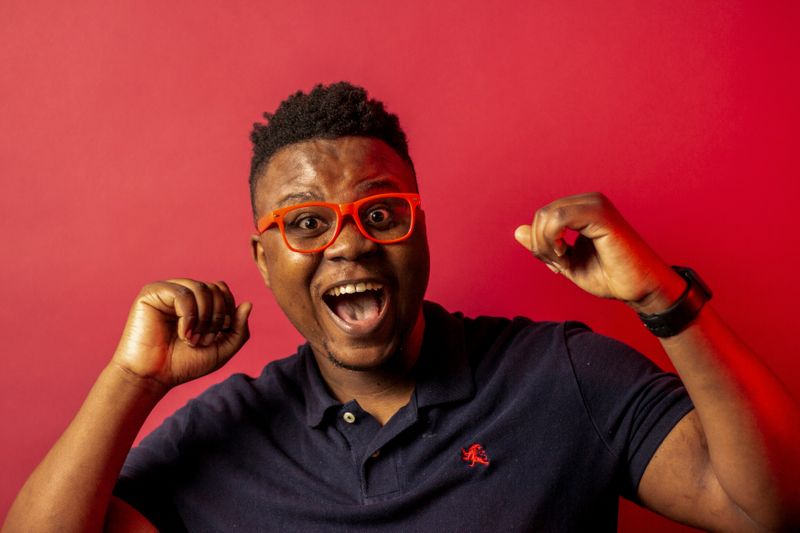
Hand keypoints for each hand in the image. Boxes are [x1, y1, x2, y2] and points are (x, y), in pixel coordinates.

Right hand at [112, 279, 251, 389]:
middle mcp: (183, 293)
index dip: (227, 311)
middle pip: (215, 288)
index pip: (222, 290)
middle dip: (216, 317)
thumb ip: (239, 329)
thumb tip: (248, 303)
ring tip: (192, 340)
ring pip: (202, 288)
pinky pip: (183, 294)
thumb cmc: (184, 364)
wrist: (153, 377)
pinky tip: (182, 334)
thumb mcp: (222, 349)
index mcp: (198, 302)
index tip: (218, 335)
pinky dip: (189, 316)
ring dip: (203, 319)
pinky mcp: (152, 293)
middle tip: (203, 340)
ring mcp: (167, 291)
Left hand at [514, 192, 684, 312]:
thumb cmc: (609, 276)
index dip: (539, 241)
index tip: (555, 263)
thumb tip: (518, 231)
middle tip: (557, 265)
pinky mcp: (601, 215)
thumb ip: (544, 245)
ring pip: (548, 215)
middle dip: (540, 244)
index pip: (543, 215)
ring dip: (545, 244)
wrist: (640, 289)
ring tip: (562, 262)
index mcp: (583, 209)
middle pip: (542, 213)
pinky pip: (559, 218)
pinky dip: (553, 240)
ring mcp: (596, 205)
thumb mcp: (566, 262)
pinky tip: (565, 256)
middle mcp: (590, 201)